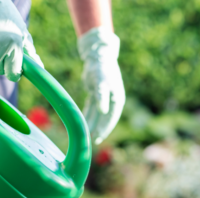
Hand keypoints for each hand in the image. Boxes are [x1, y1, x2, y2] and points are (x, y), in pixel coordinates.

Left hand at [78, 27, 124, 144]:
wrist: (98, 56)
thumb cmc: (102, 69)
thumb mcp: (102, 83)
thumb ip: (102, 97)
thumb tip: (103, 112)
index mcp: (116, 100)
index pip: (111, 118)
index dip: (105, 128)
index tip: (98, 137)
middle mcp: (111, 100)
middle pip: (105, 119)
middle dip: (98, 129)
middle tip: (92, 141)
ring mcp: (104, 98)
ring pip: (97, 115)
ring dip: (92, 124)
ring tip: (86, 135)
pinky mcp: (95, 94)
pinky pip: (91, 108)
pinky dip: (87, 115)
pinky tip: (82, 123)